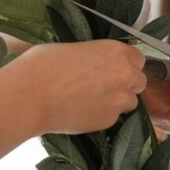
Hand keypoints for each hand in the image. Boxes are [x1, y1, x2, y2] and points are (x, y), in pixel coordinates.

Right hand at [15, 40, 146, 135]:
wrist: (30, 96)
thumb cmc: (43, 65)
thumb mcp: (74, 49)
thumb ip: (95, 57)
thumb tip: (96, 64)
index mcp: (115, 51)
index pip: (138, 58)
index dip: (126, 64)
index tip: (115, 69)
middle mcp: (124, 74)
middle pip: (139, 81)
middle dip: (126, 84)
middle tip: (104, 87)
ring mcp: (119, 100)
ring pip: (130, 102)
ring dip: (117, 102)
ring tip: (91, 101)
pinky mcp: (109, 120)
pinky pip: (113, 118)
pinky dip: (102, 115)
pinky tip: (82, 111)